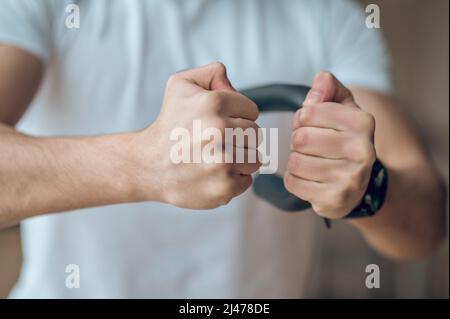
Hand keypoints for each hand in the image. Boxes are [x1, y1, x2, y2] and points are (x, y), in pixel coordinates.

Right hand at [134, 63, 260, 208]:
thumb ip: (212, 74)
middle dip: (239, 138)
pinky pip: (247, 180)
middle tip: (214, 142)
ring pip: (255, 158)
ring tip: (214, 158)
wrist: (149, 166)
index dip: (236, 116)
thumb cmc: (168, 125)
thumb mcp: (180, 85)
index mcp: (213, 103)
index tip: (218, 123)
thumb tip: (232, 83)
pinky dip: (233, 179)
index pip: (252, 110)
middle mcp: (220, 131)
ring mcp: (223, 161)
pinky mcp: (224, 186)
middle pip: (256, 134)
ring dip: (239, 159)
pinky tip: (213, 174)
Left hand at [284, 71, 375, 218]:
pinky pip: (293, 182)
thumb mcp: (342, 109)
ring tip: (312, 163)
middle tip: (311, 148)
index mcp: (362, 121)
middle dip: (298, 142)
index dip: (302, 119)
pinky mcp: (334, 199)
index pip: (307, 112)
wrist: (360, 186)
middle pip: (300, 138)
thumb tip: (320, 78)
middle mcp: (361, 150)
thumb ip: (328, 89)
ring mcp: (350, 177)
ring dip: (296, 162)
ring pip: (295, 162)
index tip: (313, 126)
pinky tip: (310, 179)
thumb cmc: (344, 140)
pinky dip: (295, 180)